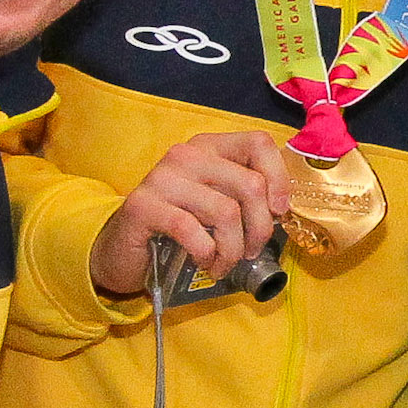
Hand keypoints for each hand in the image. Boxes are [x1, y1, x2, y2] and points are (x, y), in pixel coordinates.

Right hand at [94, 131, 289, 296]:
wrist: (124, 249)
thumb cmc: (179, 227)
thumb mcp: (216, 205)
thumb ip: (245, 198)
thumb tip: (283, 210)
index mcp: (209, 147)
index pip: (258, 143)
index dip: (279, 178)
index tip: (279, 212)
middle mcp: (186, 154)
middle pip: (249, 184)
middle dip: (260, 228)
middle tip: (251, 251)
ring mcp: (163, 177)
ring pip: (225, 212)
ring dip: (232, 249)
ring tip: (225, 263)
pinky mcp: (143, 205)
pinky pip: (193, 230)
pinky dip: (207, 253)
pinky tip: (204, 262)